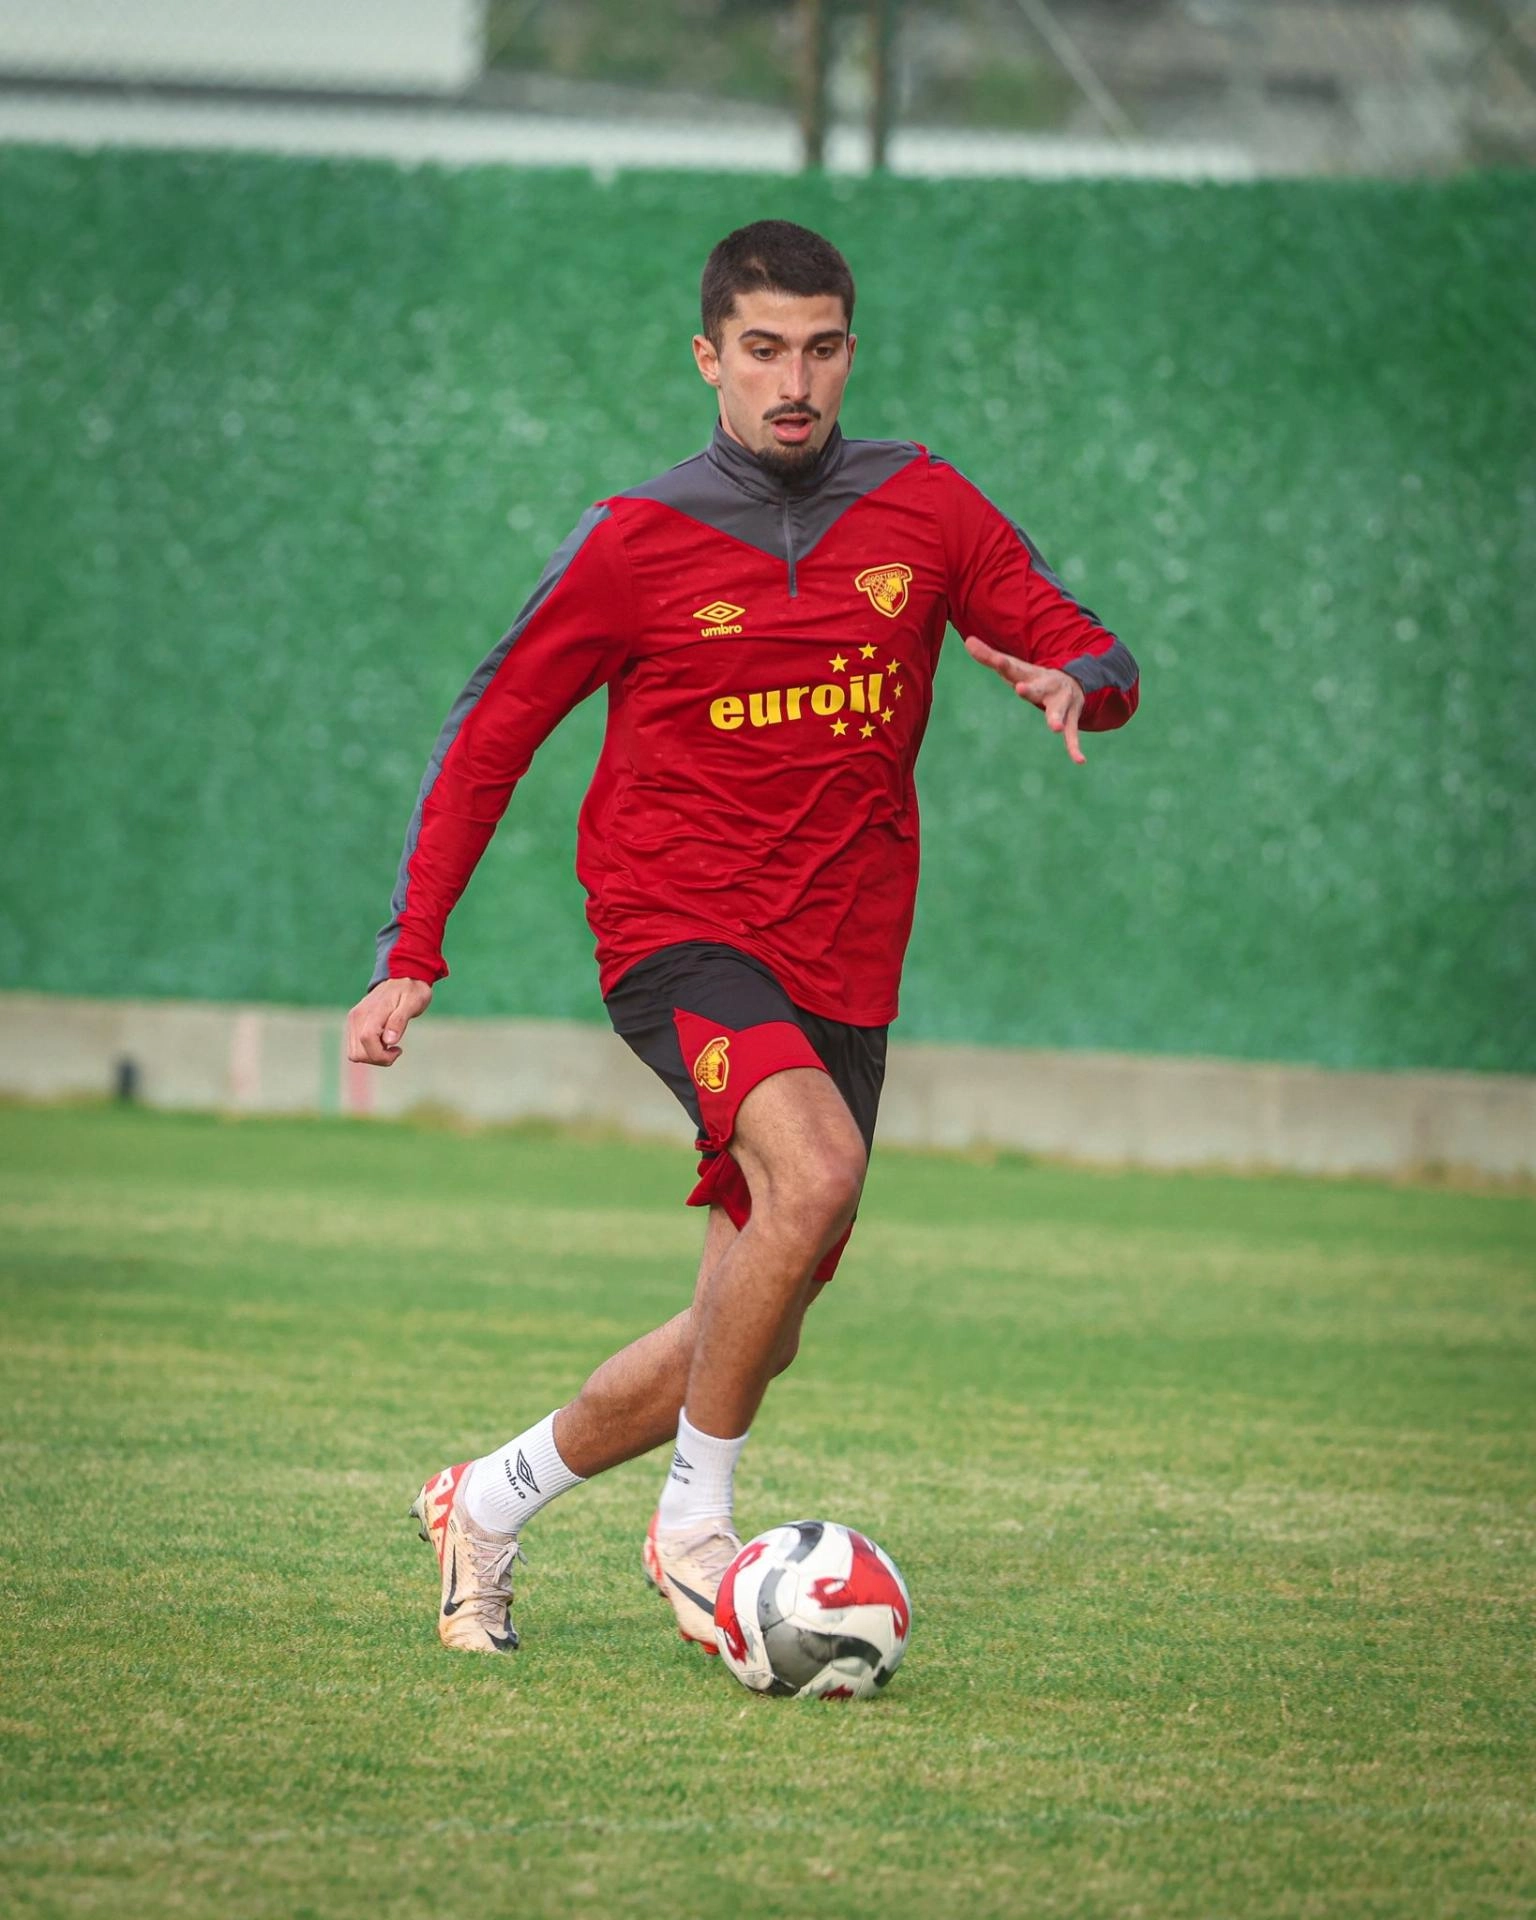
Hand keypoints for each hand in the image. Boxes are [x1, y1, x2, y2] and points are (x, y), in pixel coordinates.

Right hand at [346, 976, 432, 1066]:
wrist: (403, 977)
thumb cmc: (412, 991)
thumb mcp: (413, 1003)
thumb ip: (399, 1021)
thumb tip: (389, 1041)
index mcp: (372, 1011)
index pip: (367, 1040)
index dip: (381, 1054)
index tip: (398, 1050)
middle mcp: (357, 1017)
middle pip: (358, 1053)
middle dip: (378, 1058)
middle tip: (396, 1049)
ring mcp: (353, 1020)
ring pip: (355, 1054)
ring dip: (373, 1056)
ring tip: (390, 1045)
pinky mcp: (354, 1024)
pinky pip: (356, 1048)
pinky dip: (369, 1051)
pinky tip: (383, 1042)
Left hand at [964, 635, 1086, 764]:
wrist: (1072, 680)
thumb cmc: (1034, 678)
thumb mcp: (1014, 668)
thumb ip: (990, 657)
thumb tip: (967, 641)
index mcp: (1029, 675)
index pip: (1013, 669)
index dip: (1004, 665)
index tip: (998, 661)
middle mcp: (1046, 686)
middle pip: (1037, 688)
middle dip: (1029, 690)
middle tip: (1020, 690)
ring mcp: (1060, 702)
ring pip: (1058, 710)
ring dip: (1056, 718)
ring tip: (1056, 728)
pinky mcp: (1071, 717)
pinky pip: (1073, 734)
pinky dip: (1074, 746)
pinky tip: (1080, 761)